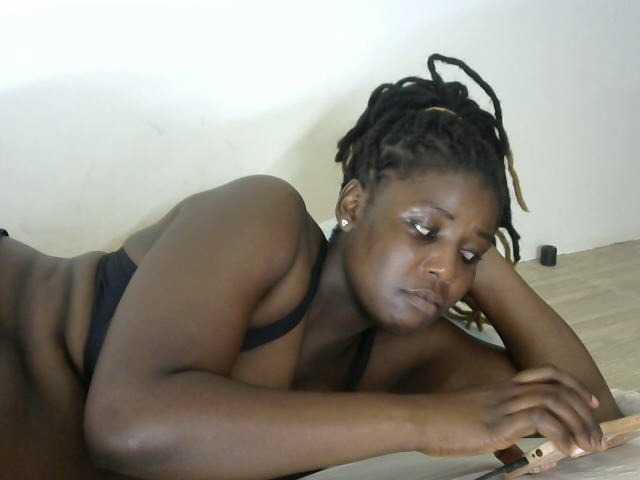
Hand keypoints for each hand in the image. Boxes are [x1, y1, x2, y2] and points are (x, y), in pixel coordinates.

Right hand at [414, 365, 606, 457]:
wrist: (417, 419)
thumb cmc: (439, 423)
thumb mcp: (473, 424)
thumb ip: (496, 431)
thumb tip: (511, 449)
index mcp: (500, 390)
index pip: (543, 376)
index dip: (570, 385)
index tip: (587, 402)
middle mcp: (505, 393)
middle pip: (556, 388)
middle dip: (583, 410)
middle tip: (595, 434)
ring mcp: (502, 405)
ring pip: (553, 401)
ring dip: (578, 424)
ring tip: (586, 446)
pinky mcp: (498, 422)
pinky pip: (539, 420)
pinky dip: (560, 434)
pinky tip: (565, 449)